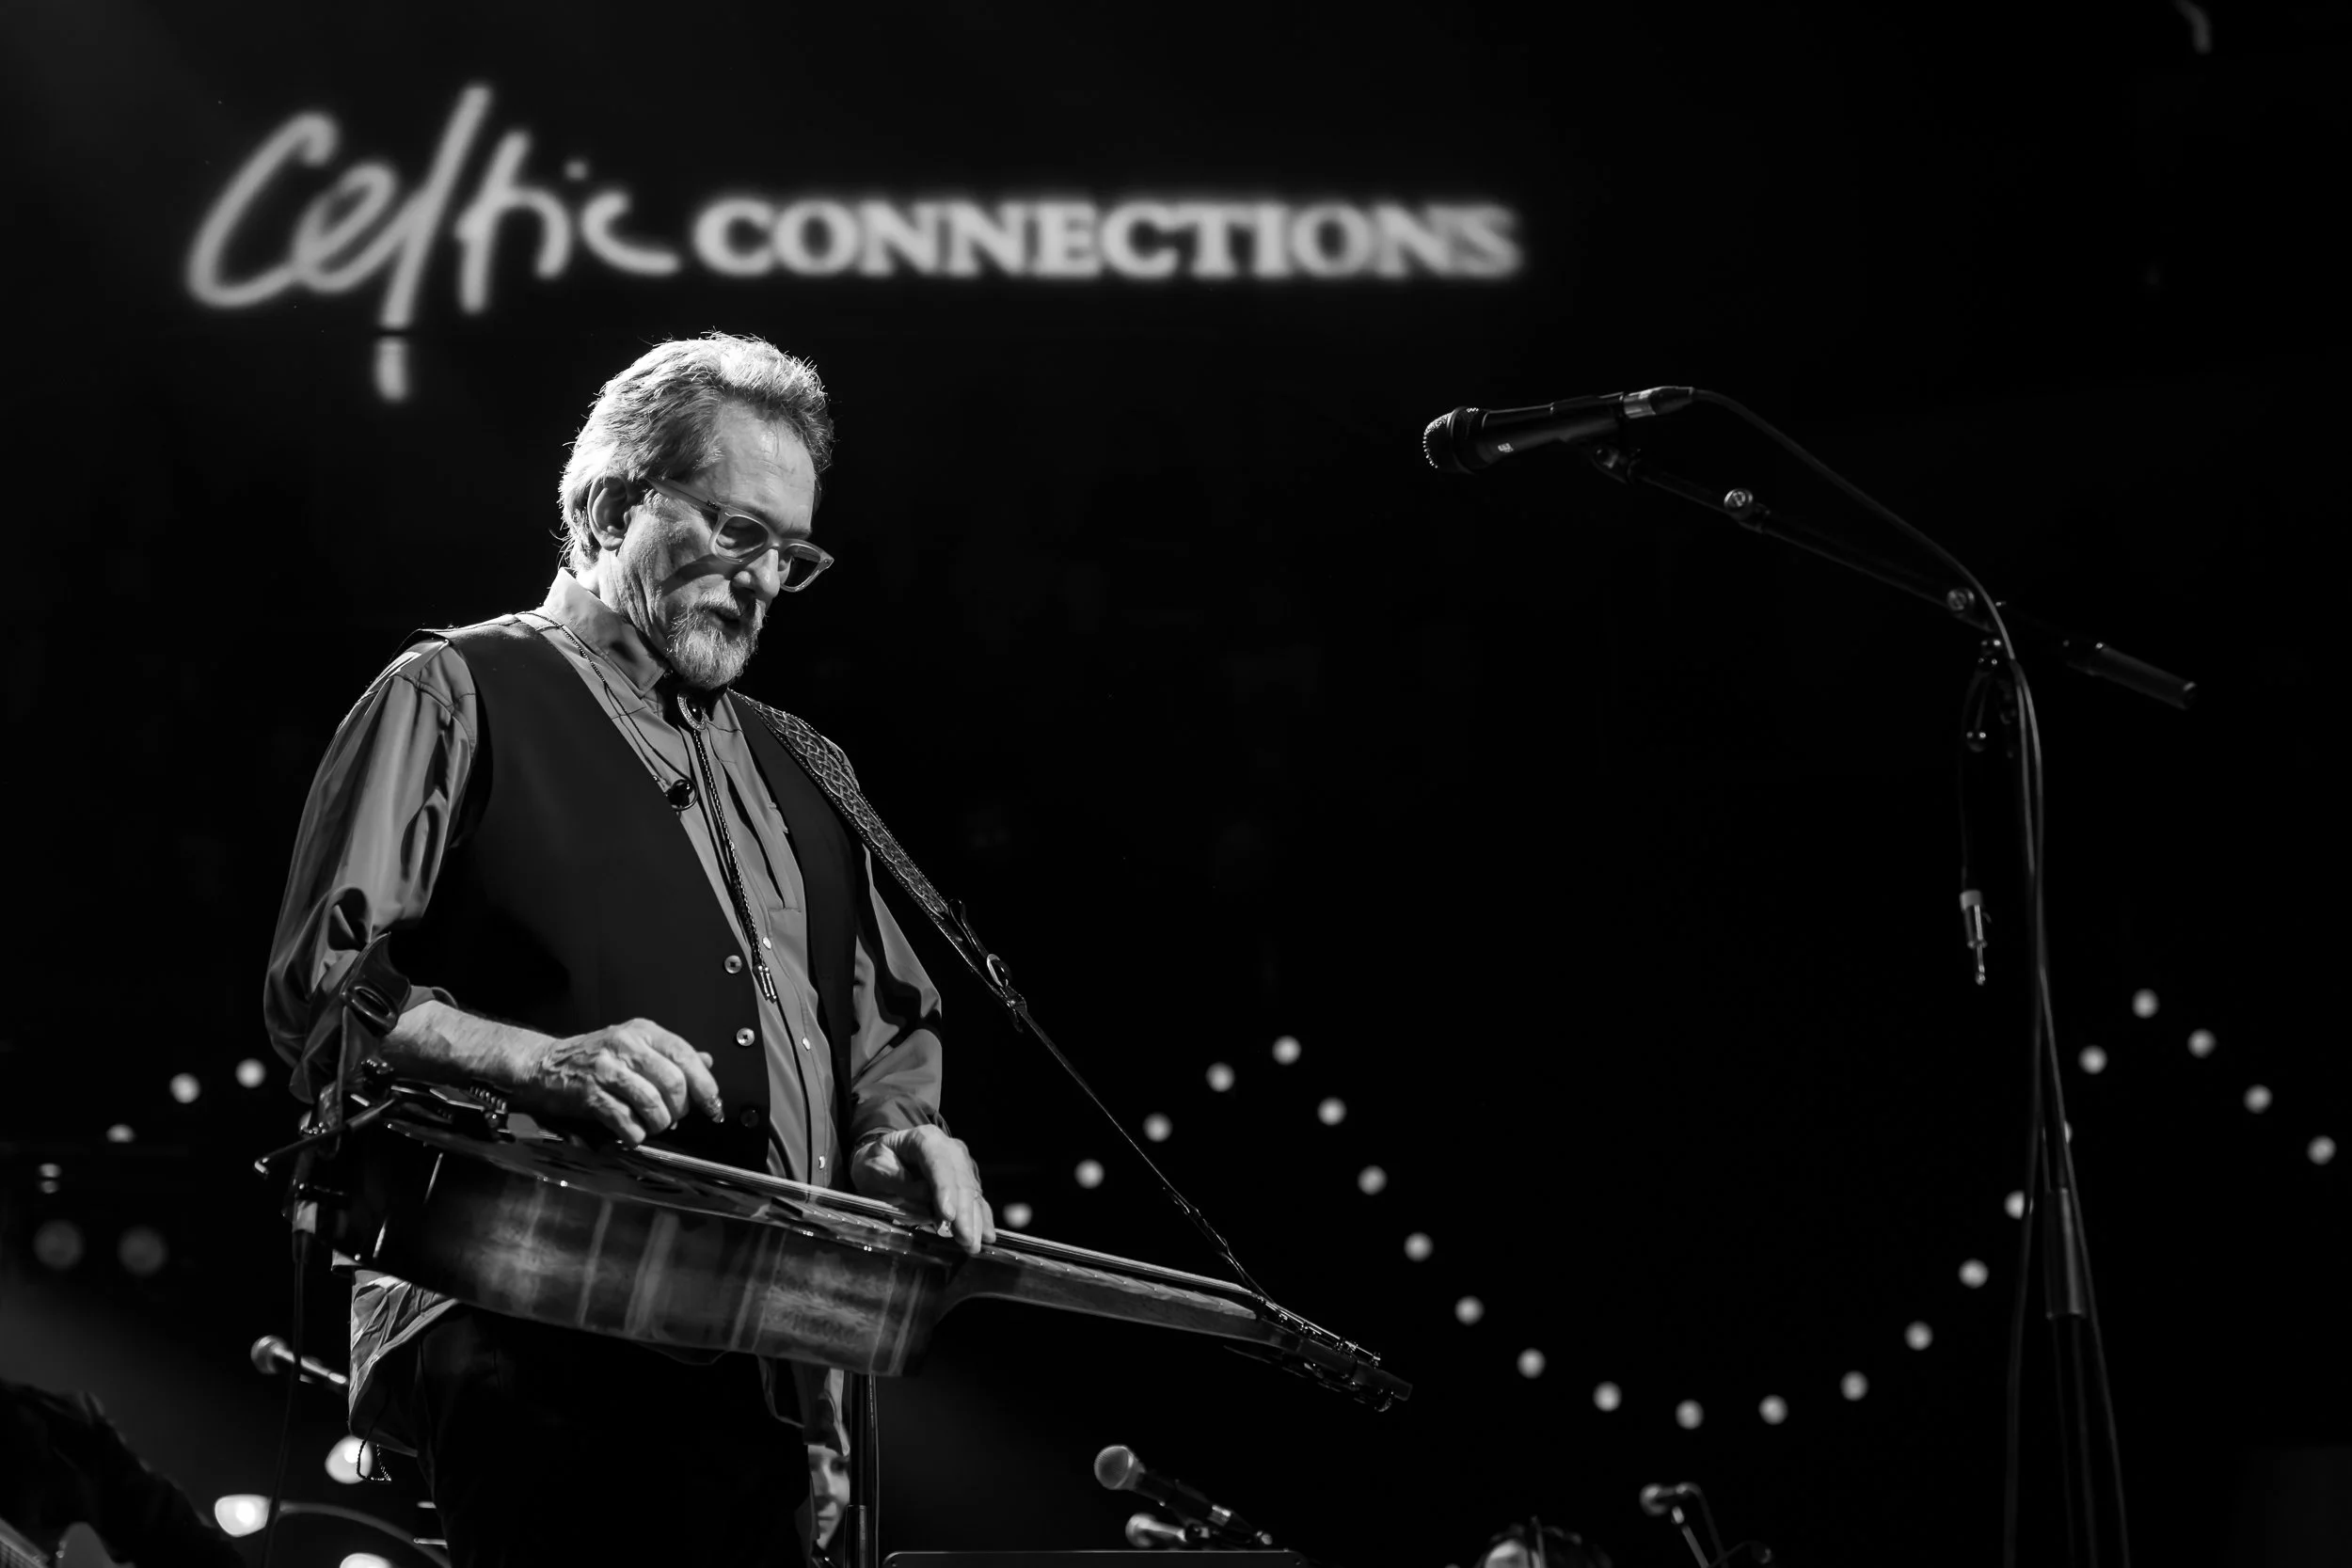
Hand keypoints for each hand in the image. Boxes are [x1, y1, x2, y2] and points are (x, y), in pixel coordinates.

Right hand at [510, 1018, 724, 1145]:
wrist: (544, 1065)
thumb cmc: (594, 1057)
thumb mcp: (635, 1045)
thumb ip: (671, 1055)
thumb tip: (707, 1062)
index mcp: (643, 1032)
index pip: (685, 1055)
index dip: (705, 1085)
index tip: (713, 1105)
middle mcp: (627, 1046)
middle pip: (673, 1083)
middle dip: (680, 1109)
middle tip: (674, 1117)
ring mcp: (607, 1069)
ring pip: (652, 1103)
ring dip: (659, 1123)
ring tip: (653, 1125)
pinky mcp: (590, 1094)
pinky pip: (625, 1121)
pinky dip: (635, 1134)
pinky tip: (633, 1133)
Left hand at [851, 1125, 994, 1254]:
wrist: (884, 1158)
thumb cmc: (877, 1163)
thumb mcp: (874, 1168)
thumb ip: (896, 1180)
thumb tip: (925, 1195)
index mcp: (924, 1139)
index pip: (938, 1162)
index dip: (945, 1189)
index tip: (947, 1216)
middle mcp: (949, 1148)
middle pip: (961, 1180)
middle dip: (964, 1212)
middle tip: (965, 1239)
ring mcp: (960, 1165)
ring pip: (972, 1192)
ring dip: (975, 1220)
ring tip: (973, 1245)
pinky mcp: (965, 1181)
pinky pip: (977, 1200)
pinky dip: (982, 1218)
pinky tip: (987, 1235)